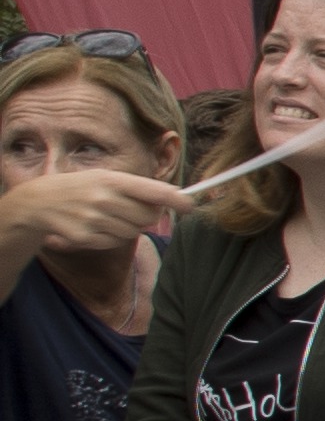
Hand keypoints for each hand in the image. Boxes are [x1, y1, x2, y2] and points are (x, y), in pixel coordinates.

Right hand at [0, 160, 181, 264]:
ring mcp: (93, 220)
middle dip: (149, 217)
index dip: (177, 200)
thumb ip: (136, 188)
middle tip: (137, 211)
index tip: (190, 205)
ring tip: (109, 215)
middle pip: (149, 217)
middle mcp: (103, 199)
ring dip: (129, 227)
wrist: (38, 202)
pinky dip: (111, 237)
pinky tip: (96, 225)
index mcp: (112, 180)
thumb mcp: (104, 178)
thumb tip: (172, 199)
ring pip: (133, 232)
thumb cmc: (80, 187)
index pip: (154, 191)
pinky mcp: (84, 237)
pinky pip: (114, 242)